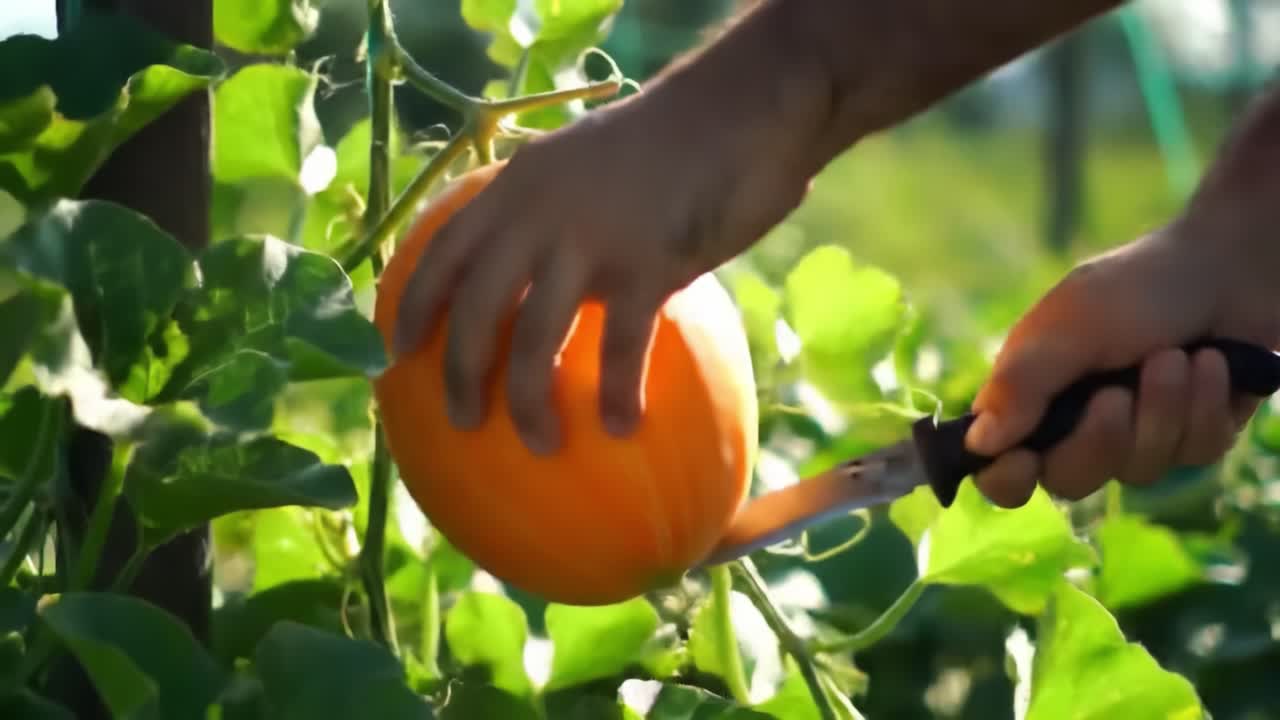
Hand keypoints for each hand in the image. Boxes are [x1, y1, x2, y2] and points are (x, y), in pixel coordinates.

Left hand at [391, 88, 812, 454]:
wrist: (740, 106)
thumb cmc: (675, 138)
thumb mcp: (588, 159)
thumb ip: (557, 204)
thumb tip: (547, 263)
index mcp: (519, 186)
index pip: (446, 250)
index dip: (416, 303)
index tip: (396, 350)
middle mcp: (539, 214)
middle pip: (478, 307)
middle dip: (460, 372)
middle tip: (462, 420)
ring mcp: (590, 240)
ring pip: (534, 339)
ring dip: (529, 402)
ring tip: (540, 443)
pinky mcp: (647, 265)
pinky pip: (622, 347)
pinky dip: (620, 393)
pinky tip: (623, 425)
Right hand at [964, 225, 1279, 507]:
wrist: (1233, 268)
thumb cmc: (1136, 287)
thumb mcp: (1069, 328)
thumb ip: (1021, 386)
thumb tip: (977, 443)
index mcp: (1033, 397)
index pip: (1001, 467)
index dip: (1005, 479)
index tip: (1025, 463)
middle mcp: (1079, 423)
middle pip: (1071, 479)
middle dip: (1101, 438)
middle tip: (1116, 395)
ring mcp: (1139, 434)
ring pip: (1141, 469)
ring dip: (1163, 408)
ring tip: (1175, 355)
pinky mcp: (1195, 434)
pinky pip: (1195, 451)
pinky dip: (1205, 405)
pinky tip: (1211, 364)